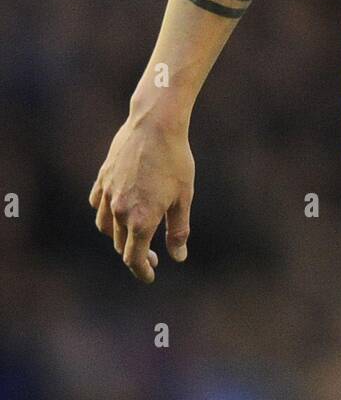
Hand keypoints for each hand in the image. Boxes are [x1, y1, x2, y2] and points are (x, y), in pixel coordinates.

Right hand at [89, 111, 194, 282]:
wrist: (156, 124)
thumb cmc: (175, 160)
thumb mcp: (183, 197)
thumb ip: (178, 230)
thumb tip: (178, 257)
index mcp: (141, 220)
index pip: (134, 258)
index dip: (142, 271)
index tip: (151, 275)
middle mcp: (120, 210)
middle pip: (121, 244)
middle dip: (136, 254)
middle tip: (152, 255)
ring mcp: (108, 193)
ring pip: (106, 226)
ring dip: (118, 236)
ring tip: (134, 234)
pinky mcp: (103, 177)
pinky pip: (97, 203)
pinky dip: (105, 212)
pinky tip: (117, 210)